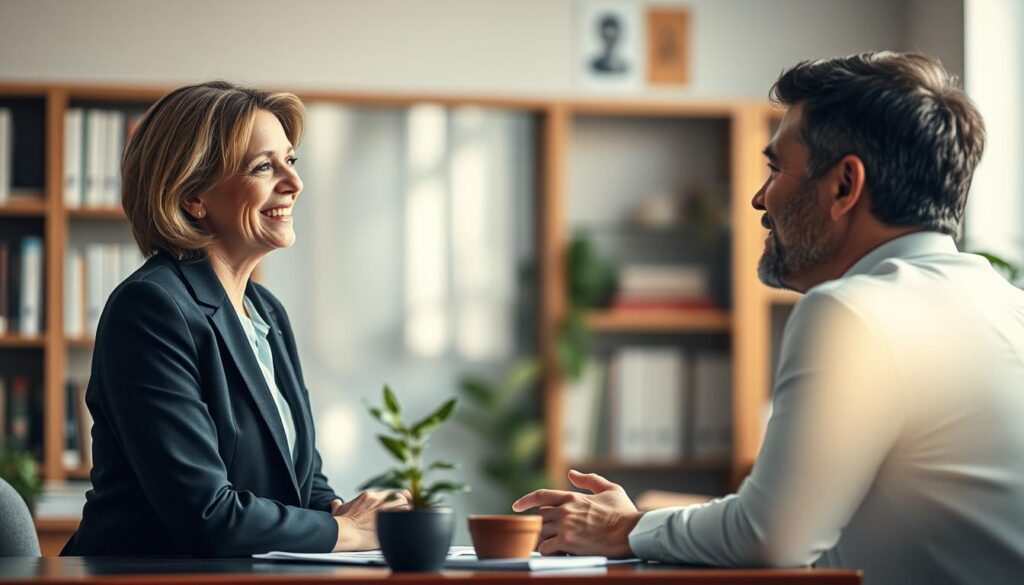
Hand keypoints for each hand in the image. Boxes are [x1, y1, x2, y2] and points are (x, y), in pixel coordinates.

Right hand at [331, 490, 410, 551]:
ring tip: (409, 517)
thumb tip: (336, 502)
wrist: (344, 532)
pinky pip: (405, 517)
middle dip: (406, 502)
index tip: (400, 501)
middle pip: (401, 496)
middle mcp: (380, 500)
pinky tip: (409, 523)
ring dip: (409, 511)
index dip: (397, 497)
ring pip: (406, 505)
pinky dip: (409, 519)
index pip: (390, 492)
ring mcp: (385, 509)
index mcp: (369, 496)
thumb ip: (339, 505)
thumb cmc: (340, 524)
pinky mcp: (388, 521)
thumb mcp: (339, 511)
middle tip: (409, 508)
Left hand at [512, 470, 641, 557]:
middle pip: (540, 517)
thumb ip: (589, 480)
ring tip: (555, 546)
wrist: (631, 532)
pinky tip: (558, 553)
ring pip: (540, 533)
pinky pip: (546, 548)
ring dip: (545, 541)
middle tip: (550, 536)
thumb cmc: (624, 512)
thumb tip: (572, 473)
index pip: (541, 496)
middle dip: (543, 526)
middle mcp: (564, 510)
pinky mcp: (567, 542)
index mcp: (572, 497)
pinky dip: (548, 552)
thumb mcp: (610, 489)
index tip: (515, 507)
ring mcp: (565, 526)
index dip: (525, 501)